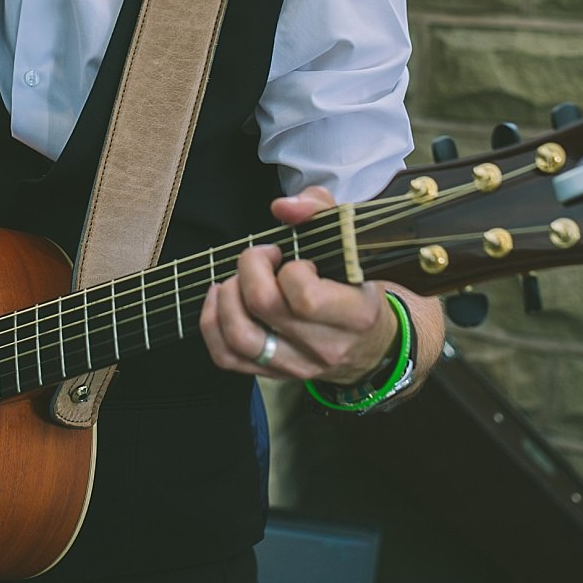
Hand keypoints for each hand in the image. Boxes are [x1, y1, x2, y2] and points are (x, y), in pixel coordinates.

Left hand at [198, 185, 397, 383]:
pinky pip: (226, 357)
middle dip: (251, 268)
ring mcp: (297, 365)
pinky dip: (212, 322)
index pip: (305, 298)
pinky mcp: (273, 374)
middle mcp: (326, 346)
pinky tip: (221, 296)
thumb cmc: (357, 286)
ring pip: (240, 337)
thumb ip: (320, 209)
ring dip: (228, 296)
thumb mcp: (352, 240)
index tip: (297, 260)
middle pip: (265, 308)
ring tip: (240, 279)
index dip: (291, 269)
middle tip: (263, 257)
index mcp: (355, 315)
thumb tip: (282, 208)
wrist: (370, 344)